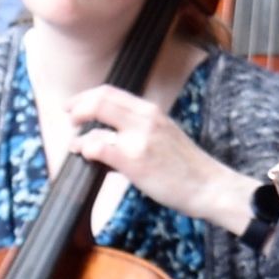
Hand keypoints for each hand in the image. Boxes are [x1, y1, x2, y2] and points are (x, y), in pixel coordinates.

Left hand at [59, 84, 241, 226]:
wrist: (209, 186)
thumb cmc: (187, 166)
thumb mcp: (165, 133)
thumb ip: (140, 127)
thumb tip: (111, 130)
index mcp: (151, 111)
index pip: (110, 92)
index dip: (85, 97)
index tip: (74, 106)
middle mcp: (145, 120)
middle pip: (100, 101)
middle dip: (77, 109)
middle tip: (69, 120)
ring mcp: (140, 140)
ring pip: (97, 125)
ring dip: (80, 137)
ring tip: (77, 147)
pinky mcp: (135, 162)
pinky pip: (101, 148)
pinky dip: (87, 150)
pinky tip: (88, 156)